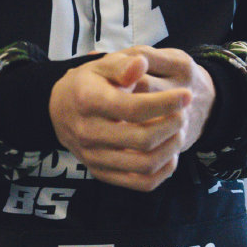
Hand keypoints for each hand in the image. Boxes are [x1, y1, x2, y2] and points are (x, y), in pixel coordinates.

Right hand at [48, 48, 214, 191]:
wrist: (60, 110)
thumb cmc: (88, 84)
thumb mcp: (101, 66)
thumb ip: (122, 64)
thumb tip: (141, 63)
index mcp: (88, 101)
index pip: (133, 108)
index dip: (165, 103)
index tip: (186, 95)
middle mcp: (87, 132)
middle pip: (142, 139)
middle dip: (171, 126)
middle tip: (184, 114)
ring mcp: (93, 156)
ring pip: (143, 164)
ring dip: (170, 149)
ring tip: (179, 131)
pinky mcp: (101, 173)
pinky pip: (140, 183)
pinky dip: (162, 171)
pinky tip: (170, 153)